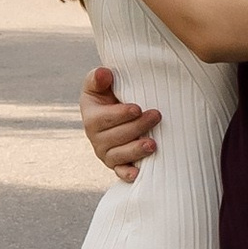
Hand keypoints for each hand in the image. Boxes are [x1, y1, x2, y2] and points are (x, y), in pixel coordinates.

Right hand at [81, 62, 159, 179]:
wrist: (118, 110)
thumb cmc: (110, 94)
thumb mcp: (100, 83)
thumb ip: (99, 77)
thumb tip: (104, 74)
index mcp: (91, 117)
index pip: (103, 118)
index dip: (120, 114)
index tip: (137, 108)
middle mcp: (96, 138)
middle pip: (116, 137)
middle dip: (137, 127)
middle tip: (156, 116)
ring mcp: (106, 153)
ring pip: (119, 155)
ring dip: (136, 150)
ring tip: (153, 144)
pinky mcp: (116, 164)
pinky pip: (120, 172)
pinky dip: (127, 174)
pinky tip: (138, 174)